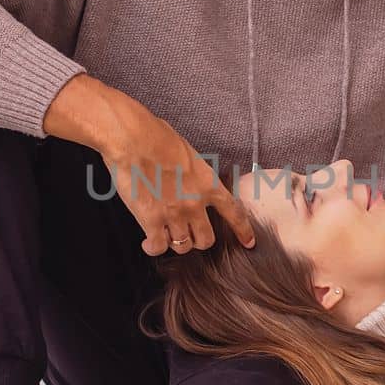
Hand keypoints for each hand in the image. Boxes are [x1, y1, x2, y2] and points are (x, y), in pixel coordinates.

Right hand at [108, 109, 255, 256]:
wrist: (135, 140)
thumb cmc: (158, 137)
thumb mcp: (188, 155)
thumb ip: (193, 175)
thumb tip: (188, 180)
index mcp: (208, 184)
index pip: (234, 213)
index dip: (243, 231)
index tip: (248, 242)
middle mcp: (195, 203)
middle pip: (205, 239)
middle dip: (198, 240)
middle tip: (188, 234)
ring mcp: (174, 214)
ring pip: (182, 246)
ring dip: (175, 243)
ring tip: (164, 235)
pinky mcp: (151, 220)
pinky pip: (158, 246)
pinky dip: (153, 247)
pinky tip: (148, 243)